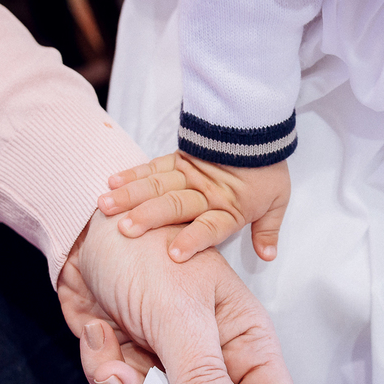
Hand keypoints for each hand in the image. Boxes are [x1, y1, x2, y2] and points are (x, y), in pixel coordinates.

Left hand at [57, 210, 293, 383]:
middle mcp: (212, 356)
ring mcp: (170, 362)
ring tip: (112, 352)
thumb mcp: (178, 312)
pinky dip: (102, 367)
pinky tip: (99, 330)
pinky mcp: (132, 362)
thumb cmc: (144, 248)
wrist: (83, 229)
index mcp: (244, 338)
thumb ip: (203, 374)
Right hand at [97, 151, 289, 262]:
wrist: (259, 127)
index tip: (175, 254)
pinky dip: (132, 174)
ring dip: (130, 196)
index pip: (211, 226)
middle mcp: (205, 193)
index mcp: (230, 208)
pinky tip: (113, 182)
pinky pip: (153, 167)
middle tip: (125, 229)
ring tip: (106, 206)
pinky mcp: (178, 158)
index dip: (194, 239)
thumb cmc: (266, 169)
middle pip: (175, 205)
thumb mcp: (277, 201)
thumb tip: (267, 256)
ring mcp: (189, 174)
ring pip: (157, 185)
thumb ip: (268, 230)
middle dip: (149, 217)